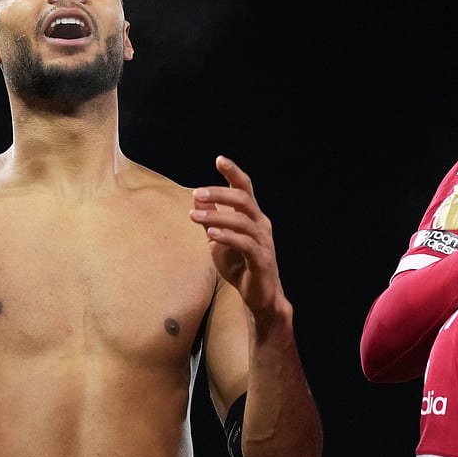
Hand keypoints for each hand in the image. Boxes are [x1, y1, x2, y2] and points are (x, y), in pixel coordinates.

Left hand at [191, 156, 289, 323]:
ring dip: (216, 217)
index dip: (233, 173)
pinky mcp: (261, 259)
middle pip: (243, 199)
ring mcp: (263, 241)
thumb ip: (211, 219)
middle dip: (219, 193)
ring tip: (194, 217)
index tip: (219, 160)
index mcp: (252, 217)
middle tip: (196, 194)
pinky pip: (244, 243)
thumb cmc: (239, 266)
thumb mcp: (218, 239)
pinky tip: (211, 234)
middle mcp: (260, 224)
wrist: (258, 297)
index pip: (244, 189)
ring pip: (241, 220)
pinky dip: (227, 236)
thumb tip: (197, 198)